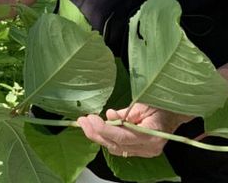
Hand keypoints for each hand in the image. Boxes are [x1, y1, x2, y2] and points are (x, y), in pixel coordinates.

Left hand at [77, 103, 191, 157]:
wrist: (173, 114)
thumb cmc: (160, 106)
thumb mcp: (143, 104)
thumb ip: (126, 113)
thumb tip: (110, 115)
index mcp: (152, 136)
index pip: (124, 137)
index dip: (106, 129)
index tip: (91, 119)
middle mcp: (148, 148)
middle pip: (117, 145)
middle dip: (96, 133)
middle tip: (82, 120)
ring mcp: (143, 152)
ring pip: (115, 148)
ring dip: (97, 136)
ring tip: (85, 123)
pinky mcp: (138, 151)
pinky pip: (118, 148)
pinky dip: (106, 138)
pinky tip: (96, 128)